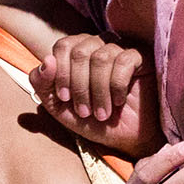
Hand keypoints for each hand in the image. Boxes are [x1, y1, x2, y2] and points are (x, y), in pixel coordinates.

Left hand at [30, 34, 155, 153]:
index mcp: (76, 52)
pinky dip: (117, 86)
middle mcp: (97, 46)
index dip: (61, 73)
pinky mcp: (140, 58)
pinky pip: (124, 61)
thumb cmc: (91, 120)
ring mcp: (120, 49)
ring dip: (98, 92)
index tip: (65, 98)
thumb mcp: (59, 107)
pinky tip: (119, 101)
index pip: (63, 46)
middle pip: (80, 51)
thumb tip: (47, 61)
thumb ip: (42, 84)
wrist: (123, 138)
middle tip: (84, 111)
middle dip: (79, 86)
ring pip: (101, 58)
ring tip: (102, 113)